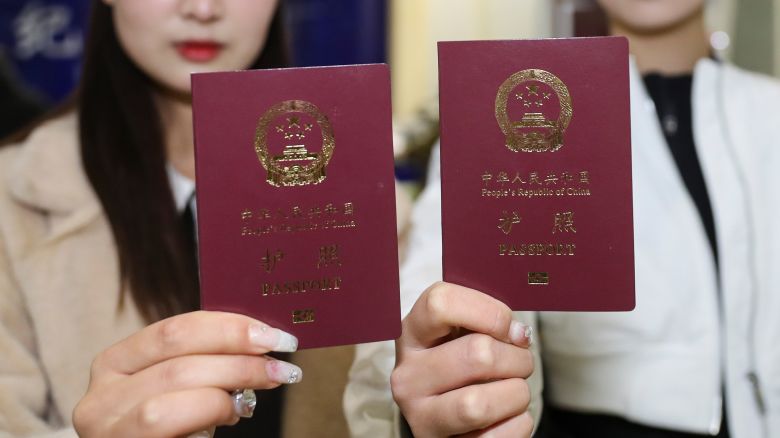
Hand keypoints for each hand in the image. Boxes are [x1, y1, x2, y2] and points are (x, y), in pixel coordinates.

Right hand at [73, 311, 300, 437]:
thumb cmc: (169, 426)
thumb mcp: (177, 386)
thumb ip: (205, 362)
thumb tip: (263, 341)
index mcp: (115, 364)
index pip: (175, 331)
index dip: (229, 329)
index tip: (274, 335)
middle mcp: (100, 398)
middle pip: (178, 365)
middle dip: (238, 361)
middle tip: (281, 367)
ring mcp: (108, 432)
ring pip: (170, 401)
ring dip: (226, 393)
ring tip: (253, 398)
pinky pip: (174, 431)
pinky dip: (209, 420)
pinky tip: (230, 417)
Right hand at [391, 282, 533, 436]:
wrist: (451, 416)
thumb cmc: (463, 363)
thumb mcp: (462, 332)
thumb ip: (485, 320)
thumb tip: (519, 333)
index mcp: (411, 335)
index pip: (440, 303)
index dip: (490, 311)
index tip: (508, 327)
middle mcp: (408, 376)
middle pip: (478, 354)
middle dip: (517, 358)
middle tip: (520, 361)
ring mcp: (420, 417)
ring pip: (480, 403)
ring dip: (516, 393)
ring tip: (513, 389)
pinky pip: (497, 436)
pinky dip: (517, 423)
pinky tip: (506, 415)